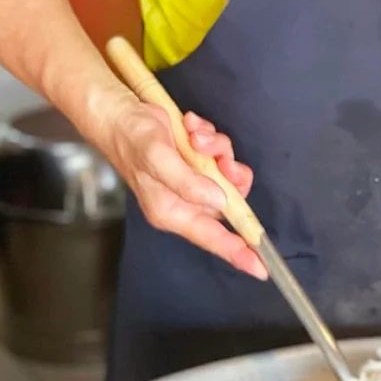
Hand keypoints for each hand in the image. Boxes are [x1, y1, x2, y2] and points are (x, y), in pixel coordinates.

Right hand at [99, 95, 266, 278]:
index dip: (238, 253)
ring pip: (230, 174)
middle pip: (232, 203)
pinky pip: (221, 154)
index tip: (261, 269)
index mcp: (174, 212)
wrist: (119, 112)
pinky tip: (190, 126)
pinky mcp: (200, 161)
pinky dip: (211, 137)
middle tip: (219, 158)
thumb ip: (187, 182)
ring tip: (195, 134)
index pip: (212, 238)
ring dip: (218, 150)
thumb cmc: (130, 139)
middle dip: (231, 176)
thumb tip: (219, 199)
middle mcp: (188, 202)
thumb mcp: (157, 159)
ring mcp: (196, 182)